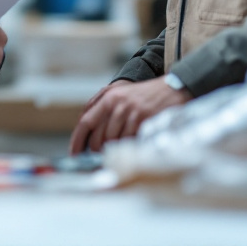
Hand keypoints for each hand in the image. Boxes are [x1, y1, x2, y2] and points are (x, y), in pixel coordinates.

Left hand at [68, 76, 190, 154]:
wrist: (172, 89)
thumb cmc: (144, 94)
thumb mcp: (120, 92)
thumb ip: (100, 104)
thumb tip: (83, 124)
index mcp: (109, 97)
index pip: (85, 122)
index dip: (77, 140)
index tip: (74, 153)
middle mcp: (117, 104)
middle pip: (98, 137)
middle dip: (97, 150)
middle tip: (100, 157)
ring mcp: (131, 112)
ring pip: (114, 141)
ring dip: (114, 149)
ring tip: (120, 149)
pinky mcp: (144, 119)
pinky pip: (130, 141)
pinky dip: (128, 146)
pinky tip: (132, 143)